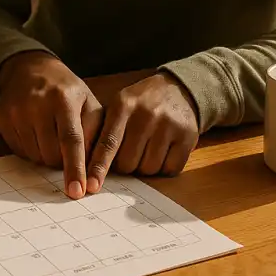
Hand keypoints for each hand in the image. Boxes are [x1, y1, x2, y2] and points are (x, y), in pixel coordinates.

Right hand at [0, 52, 103, 199]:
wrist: (29, 68)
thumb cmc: (65, 90)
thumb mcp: (88, 101)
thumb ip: (96, 132)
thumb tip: (95, 168)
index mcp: (63, 98)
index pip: (71, 140)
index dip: (75, 168)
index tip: (79, 191)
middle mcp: (37, 103)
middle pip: (52, 154)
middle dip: (62, 160)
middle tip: (66, 145)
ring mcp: (16, 110)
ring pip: (35, 157)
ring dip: (46, 156)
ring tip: (50, 133)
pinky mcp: (1, 117)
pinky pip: (19, 151)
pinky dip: (31, 150)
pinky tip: (35, 131)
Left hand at [87, 72, 198, 191]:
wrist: (177, 89)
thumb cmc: (140, 103)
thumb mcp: (119, 105)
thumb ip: (104, 130)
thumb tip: (87, 166)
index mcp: (124, 105)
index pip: (108, 142)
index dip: (99, 166)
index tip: (91, 186)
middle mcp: (146, 114)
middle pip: (128, 162)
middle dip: (125, 165)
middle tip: (129, 152)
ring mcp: (169, 125)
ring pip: (148, 169)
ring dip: (144, 166)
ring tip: (147, 148)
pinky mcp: (188, 136)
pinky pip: (170, 169)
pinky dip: (164, 167)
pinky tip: (163, 150)